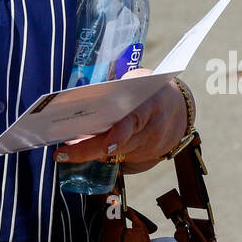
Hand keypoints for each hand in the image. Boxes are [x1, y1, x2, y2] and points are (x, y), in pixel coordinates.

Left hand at [53, 69, 192, 173]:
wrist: (180, 108)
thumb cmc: (150, 89)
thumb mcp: (137, 82)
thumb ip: (115, 91)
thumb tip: (80, 101)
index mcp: (149, 106)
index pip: (132, 123)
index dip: (119, 136)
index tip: (105, 146)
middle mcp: (150, 131)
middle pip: (117, 146)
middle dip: (87, 150)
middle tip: (62, 153)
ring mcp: (149, 148)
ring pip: (115, 156)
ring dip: (89, 154)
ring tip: (64, 153)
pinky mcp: (147, 159)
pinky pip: (120, 160)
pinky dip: (101, 156)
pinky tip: (82, 152)